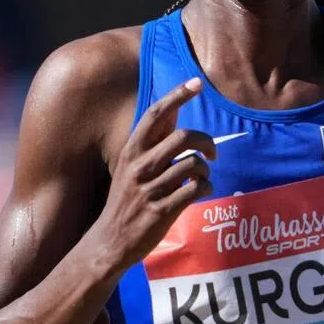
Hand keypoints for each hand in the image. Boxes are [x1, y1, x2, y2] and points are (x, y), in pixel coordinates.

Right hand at [100, 78, 215, 267]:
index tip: (196, 82)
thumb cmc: (126, 200)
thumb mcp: (131, 167)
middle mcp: (140, 166)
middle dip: (207, 141)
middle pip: (184, 137)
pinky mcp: (162, 210)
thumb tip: (173, 110)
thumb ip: (153, 141)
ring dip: (206, 170)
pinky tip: (201, 191)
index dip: (177, 95)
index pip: (155, 114)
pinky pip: (196, 189)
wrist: (110, 241)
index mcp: (131, 151)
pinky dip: (206, 187)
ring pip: (194, 165)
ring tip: (202, 178)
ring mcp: (151, 189)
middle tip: (212, 153)